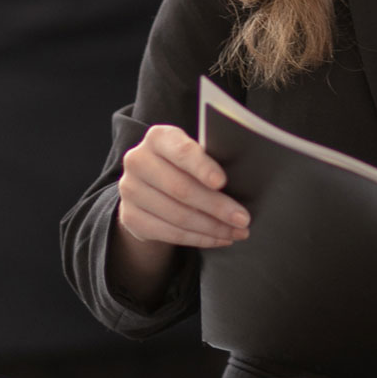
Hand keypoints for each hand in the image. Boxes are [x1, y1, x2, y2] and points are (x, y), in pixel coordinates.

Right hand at [112, 126, 247, 298]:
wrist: (148, 188)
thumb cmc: (183, 167)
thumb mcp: (193, 156)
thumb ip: (210, 161)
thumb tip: (247, 180)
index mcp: (158, 138)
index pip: (181, 151)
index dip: (202, 167)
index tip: (222, 182)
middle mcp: (138, 161)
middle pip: (181, 189)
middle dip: (217, 206)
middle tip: (243, 219)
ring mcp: (130, 190)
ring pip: (177, 215)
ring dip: (212, 227)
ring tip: (237, 232)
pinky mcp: (130, 217)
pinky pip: (170, 233)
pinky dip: (199, 239)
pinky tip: (219, 239)